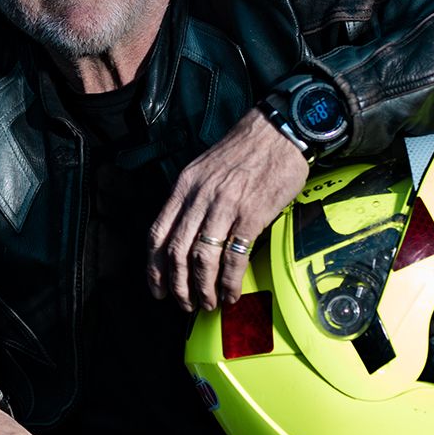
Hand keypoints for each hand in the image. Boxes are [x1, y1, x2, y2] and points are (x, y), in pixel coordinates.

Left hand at [146, 109, 309, 311]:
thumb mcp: (205, 168)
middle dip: (177, 285)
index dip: (154, 267)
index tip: (157, 288)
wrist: (279, 130)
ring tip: (208, 304)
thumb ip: (193, 198)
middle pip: (176, 252)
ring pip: (202, 258)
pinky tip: (231, 292)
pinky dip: (229, 280)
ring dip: (202, 288)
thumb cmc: (246, 149)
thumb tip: (187, 235)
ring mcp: (225, 206)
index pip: (158, 233)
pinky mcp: (251, 214)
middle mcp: (199, 197)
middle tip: (184, 304)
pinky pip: (234, 256)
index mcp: (184, 186)